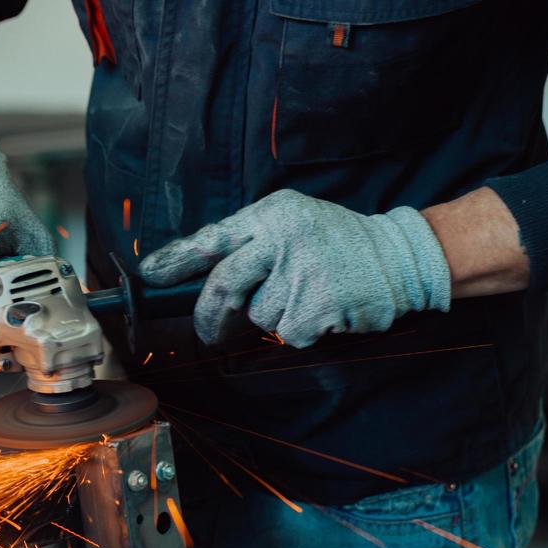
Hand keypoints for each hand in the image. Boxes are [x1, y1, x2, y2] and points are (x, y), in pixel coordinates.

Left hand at [138, 189, 450, 348]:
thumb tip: (199, 275)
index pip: (213, 238)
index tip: (151, 274)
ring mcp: (301, 274)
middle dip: (209, 315)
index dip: (177, 259)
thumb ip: (251, 242)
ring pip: (259, 314)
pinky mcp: (317, 307)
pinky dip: (301, 329)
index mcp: (272, 215)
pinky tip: (323, 309)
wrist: (397, 257)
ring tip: (305, 296)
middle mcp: (283, 240)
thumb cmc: (335, 242)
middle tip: (206, 332)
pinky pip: (289, 331)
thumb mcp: (292, 223)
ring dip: (274, 316)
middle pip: (224, 285)